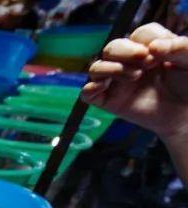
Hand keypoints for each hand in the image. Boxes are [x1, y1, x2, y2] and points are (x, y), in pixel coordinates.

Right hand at [82, 23, 187, 141]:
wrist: (182, 114)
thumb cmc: (187, 85)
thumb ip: (179, 49)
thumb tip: (153, 47)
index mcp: (148, 48)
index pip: (140, 35)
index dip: (148, 40)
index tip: (162, 54)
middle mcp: (128, 62)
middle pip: (113, 47)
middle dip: (127, 51)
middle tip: (147, 61)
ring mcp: (115, 81)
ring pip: (97, 67)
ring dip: (113, 68)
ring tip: (135, 76)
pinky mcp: (107, 100)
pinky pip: (87, 93)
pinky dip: (90, 88)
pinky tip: (104, 87)